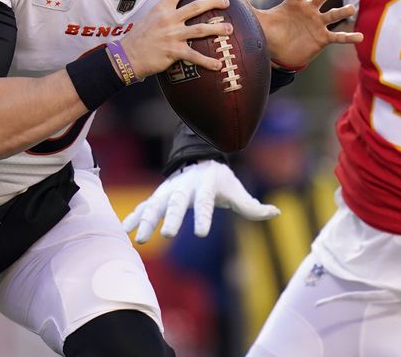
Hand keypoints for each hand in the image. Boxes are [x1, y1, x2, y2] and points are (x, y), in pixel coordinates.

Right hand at [121, 0, 232, 77]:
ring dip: (217, 29)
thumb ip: (164, 14)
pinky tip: (218, 65)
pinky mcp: (174, 51)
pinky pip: (195, 56)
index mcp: (162, 9)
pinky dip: (208, 61)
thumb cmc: (139, 38)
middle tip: (226, 2)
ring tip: (230, 29)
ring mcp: (172, 35)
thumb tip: (178, 12)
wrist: (126, 56)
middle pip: (196, 6)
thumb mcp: (149, 18)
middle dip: (214, 2)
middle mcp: (168, 19)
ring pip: (200, 29)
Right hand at [122, 160, 279, 243]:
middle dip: (171, 218)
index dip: (203, 217)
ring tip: (141, 240)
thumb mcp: (238, 190)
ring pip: (155, 204)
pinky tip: (124, 231)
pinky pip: (144, 206)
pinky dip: (134, 217)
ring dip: (147, 220)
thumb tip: (276, 213)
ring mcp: (169, 190)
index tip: (200, 234)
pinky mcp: (158, 196)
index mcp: (206, 185)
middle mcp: (185, 187)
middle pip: (176, 202)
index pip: (205, 202)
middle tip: (166, 235)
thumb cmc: (220, 180)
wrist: (198, 160)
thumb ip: (253, 206)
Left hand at [253, 0, 362, 68]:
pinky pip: (338, 37)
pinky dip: (349, 37)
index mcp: (294, 3)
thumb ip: (249, 9)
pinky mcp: (323, 38)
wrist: (282, 51)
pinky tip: (360, 36)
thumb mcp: (260, 20)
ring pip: (333, 15)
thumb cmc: (273, 31)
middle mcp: (309, 10)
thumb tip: (230, 0)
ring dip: (343, 11)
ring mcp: (318, 24)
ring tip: (352, 8)